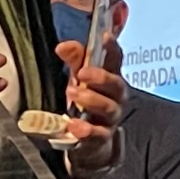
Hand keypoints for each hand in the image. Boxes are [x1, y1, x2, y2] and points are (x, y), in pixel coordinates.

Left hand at [56, 37, 127, 171]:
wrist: (88, 142)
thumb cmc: (86, 104)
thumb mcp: (79, 80)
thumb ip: (74, 61)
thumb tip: (62, 46)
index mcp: (111, 79)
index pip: (116, 60)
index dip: (112, 48)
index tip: (105, 36)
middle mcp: (116, 98)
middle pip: (116, 84)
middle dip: (101, 77)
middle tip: (81, 73)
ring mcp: (110, 119)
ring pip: (109, 108)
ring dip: (91, 100)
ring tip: (72, 94)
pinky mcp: (102, 138)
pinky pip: (98, 134)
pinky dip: (87, 130)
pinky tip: (74, 125)